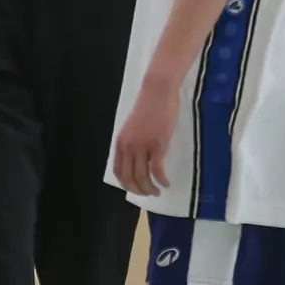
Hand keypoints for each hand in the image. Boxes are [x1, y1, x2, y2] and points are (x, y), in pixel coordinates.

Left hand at [113, 79, 177, 196]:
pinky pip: (157, 170)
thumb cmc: (148, 106)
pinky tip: (166, 183)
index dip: (126, 184)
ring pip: (142, 177)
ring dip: (150, 189)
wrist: (157, 91)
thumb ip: (132, 142)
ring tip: (158, 191)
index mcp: (121, 142)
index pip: (118, 171)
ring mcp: (142, 146)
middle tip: (149, 194)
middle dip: (139, 190)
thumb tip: (137, 159)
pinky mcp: (157, 145)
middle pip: (129, 178)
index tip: (136, 188)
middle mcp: (128, 146)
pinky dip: (161, 180)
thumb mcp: (134, 127)